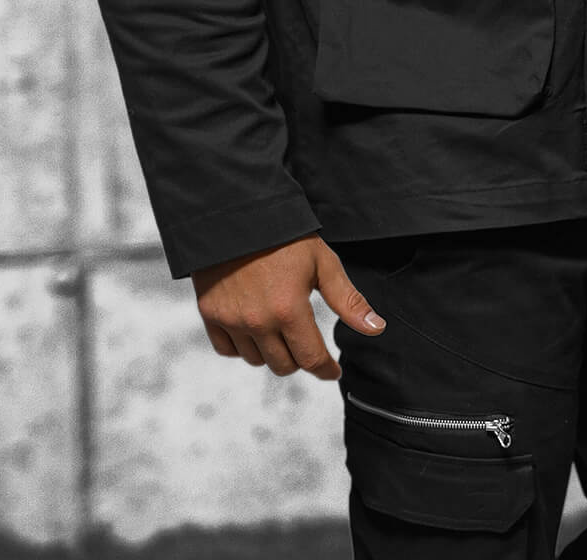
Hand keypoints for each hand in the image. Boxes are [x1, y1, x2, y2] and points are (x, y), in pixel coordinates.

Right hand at [191, 231, 387, 378]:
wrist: (237, 214)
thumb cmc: (286, 237)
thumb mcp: (323, 263)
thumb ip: (348, 300)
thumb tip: (377, 329)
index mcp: (289, 310)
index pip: (311, 359)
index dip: (326, 369)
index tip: (332, 371)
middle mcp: (258, 322)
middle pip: (283, 366)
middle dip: (299, 357)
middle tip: (305, 339)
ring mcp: (231, 320)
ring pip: (256, 360)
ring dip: (271, 352)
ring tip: (280, 327)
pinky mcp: (210, 314)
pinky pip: (228, 350)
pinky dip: (243, 345)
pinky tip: (254, 327)